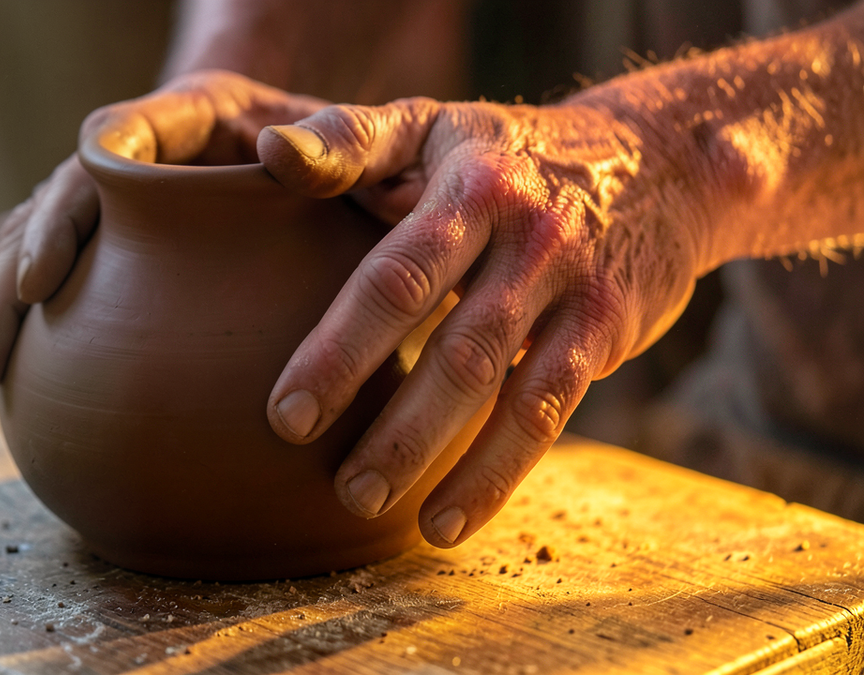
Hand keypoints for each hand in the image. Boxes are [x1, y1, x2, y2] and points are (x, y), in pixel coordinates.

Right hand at [0, 70, 326, 392]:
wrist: (331, 165)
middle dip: (15, 274)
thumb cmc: (349, 158)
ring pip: (41, 241)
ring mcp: (127, 206)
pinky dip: (37, 326)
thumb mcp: (360, 148)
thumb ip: (340, 146)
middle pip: (57, 201)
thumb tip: (284, 153)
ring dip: (4, 307)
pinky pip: (69, 282)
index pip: (115, 138)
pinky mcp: (124, 253)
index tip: (46, 272)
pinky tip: (15, 384)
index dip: (72, 202)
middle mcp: (145, 156)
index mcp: (192, 116)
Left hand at [258, 97, 701, 545]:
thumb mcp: (432, 125)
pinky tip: (449, 521)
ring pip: (505, 390)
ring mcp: (573, 289)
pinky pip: (548, 413)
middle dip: (394, 426)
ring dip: (442, 461)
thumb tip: (266, 153)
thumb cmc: (504, 152)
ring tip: (374, 509)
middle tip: (336, 487)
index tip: (287, 416)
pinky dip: (497, 473)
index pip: (398, 278)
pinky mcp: (605, 332)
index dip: (341, 351)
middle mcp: (528, 238)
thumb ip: (350, 141)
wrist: (656, 160)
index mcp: (471, 187)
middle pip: (456, 348)